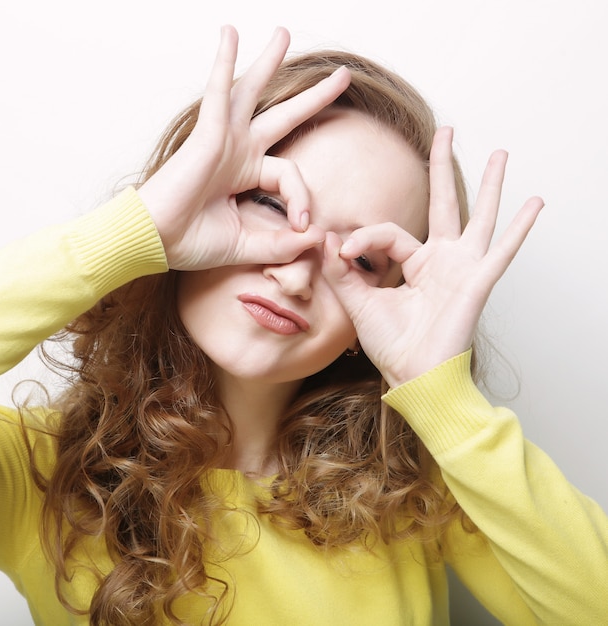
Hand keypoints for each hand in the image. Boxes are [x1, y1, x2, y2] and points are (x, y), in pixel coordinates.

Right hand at [137, 25, 350, 270]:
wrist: (155, 242)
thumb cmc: (192, 243)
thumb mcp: (247, 245)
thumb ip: (282, 244)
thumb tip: (317, 237)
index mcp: (246, 175)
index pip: (290, 175)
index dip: (302, 198)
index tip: (302, 226)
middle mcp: (238, 152)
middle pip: (283, 116)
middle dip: (313, 97)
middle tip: (341, 76)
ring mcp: (223, 140)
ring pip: (252, 92)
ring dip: (268, 62)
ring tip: (284, 34)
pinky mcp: (207, 135)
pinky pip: (218, 93)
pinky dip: (222, 63)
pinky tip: (229, 34)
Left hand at [323, 126, 543, 386]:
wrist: (412, 378)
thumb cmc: (391, 346)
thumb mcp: (359, 303)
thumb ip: (342, 271)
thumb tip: (324, 238)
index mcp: (414, 265)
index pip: (388, 234)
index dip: (362, 238)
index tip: (341, 252)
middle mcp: (441, 261)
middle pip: (443, 204)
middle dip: (442, 167)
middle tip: (445, 132)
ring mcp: (462, 269)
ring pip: (478, 217)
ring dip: (489, 185)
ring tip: (500, 152)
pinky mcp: (477, 282)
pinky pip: (502, 250)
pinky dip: (519, 227)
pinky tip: (534, 201)